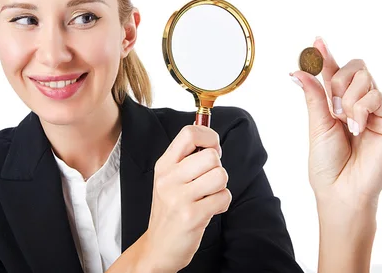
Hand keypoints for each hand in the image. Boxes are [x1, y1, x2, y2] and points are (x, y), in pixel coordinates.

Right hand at [143, 125, 230, 272]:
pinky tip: (209, 210)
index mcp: (164, 165)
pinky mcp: (191, 216)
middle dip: (218, 168)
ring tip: (208, 196)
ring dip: (221, 187)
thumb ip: (187, 158)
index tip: (212, 148)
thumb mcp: (170, 179)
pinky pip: (224, 197)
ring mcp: (179, 197)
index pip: (189, 133)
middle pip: (211, 156)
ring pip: (220, 175)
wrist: (158, 247)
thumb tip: (211, 138)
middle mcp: (168, 178)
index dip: (209, 137)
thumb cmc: (171, 209)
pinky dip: (222, 203)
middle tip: (208, 180)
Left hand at [291, 37, 381, 211]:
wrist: (340, 189)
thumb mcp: (316, 124)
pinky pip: (376, 97)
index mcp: (337, 102)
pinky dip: (361, 110)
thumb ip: (313, 95)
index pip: (334, 72)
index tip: (316, 41)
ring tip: (345, 123)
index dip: (325, 55)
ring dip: (348, 99)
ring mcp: (375, 111)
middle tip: (333, 108)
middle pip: (355, 67)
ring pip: (365, 78)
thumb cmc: (327, 163)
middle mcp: (357, 103)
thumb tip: (297, 70)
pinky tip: (357, 129)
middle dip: (337, 80)